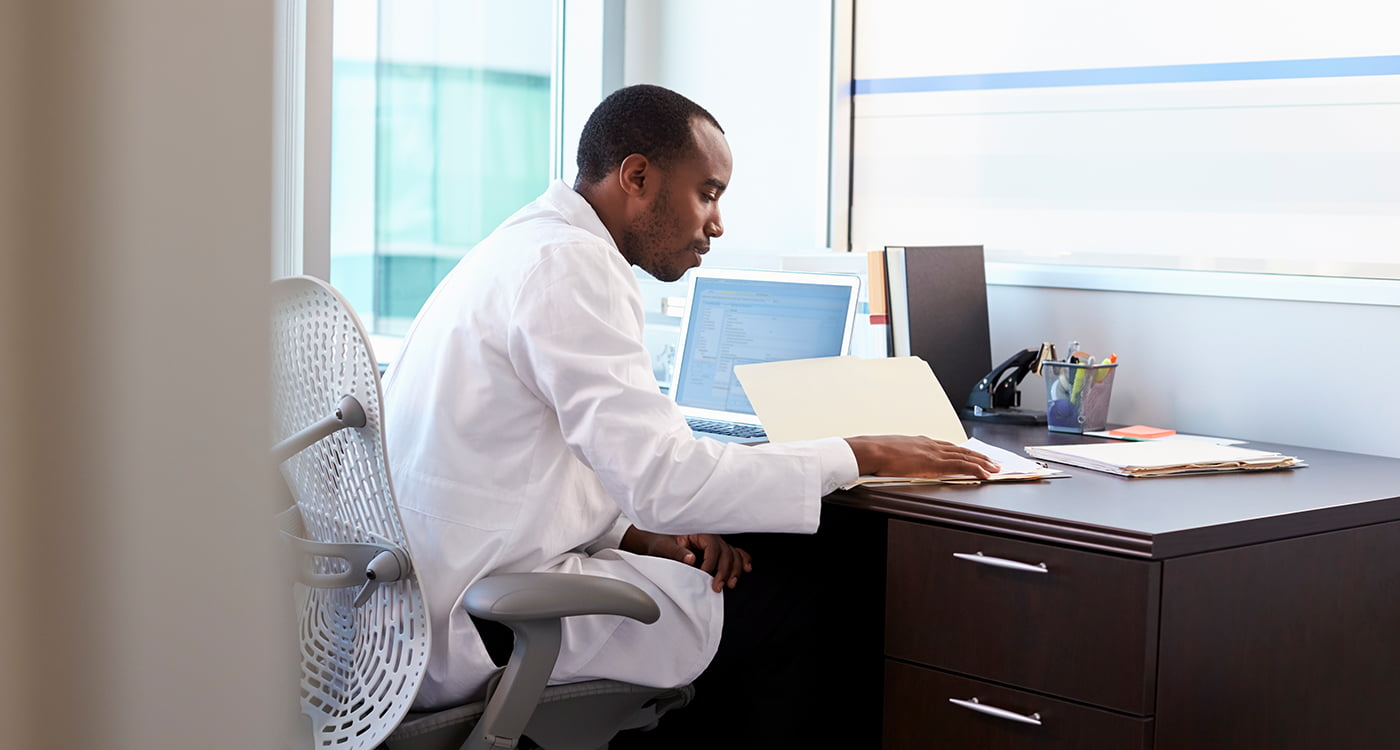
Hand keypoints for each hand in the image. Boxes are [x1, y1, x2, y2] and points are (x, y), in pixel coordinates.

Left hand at [620, 527, 752, 592]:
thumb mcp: (663, 547)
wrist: (654, 540)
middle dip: (725, 570)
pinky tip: (746, 568)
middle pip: (726, 551)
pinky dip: (742, 560)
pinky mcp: (715, 551)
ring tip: (730, 583)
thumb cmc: (658, 541)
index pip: (712, 546)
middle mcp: (708, 536)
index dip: (711, 562)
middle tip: (717, 586)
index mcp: (697, 532)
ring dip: (735, 569)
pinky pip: (734, 553)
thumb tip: (691, 559)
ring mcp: (714, 543)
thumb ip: (677, 553)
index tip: (704, 575)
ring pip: (733, 554)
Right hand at [844, 435, 1000, 478]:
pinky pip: (961, 465)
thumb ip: (901, 458)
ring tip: (995, 468)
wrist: (870, 450)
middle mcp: (930, 445)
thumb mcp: (891, 453)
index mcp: (920, 442)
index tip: (973, 456)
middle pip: (961, 450)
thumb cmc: (874, 453)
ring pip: (965, 456)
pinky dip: (976, 468)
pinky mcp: (934, 463)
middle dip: (979, 456)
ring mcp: (933, 453)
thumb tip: (901, 464)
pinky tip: (985, 473)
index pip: (948, 447)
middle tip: (993, 462)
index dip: (963, 452)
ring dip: (982, 462)